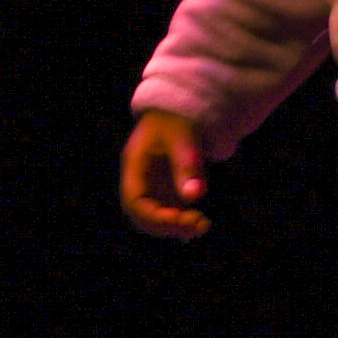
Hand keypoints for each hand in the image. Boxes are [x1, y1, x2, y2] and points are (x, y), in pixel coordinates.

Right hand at [120, 110, 212, 240]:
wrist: (179, 111)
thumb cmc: (176, 120)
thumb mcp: (182, 136)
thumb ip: (187, 164)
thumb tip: (195, 196)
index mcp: (135, 166)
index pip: (134, 201)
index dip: (155, 216)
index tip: (181, 218)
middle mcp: (139, 181)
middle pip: (142, 215)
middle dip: (167, 225)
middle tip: (197, 225)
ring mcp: (152, 187)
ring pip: (155, 218)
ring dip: (175, 227)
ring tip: (202, 224)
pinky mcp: (165, 190)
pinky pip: (167, 213)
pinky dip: (181, 222)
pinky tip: (198, 224)